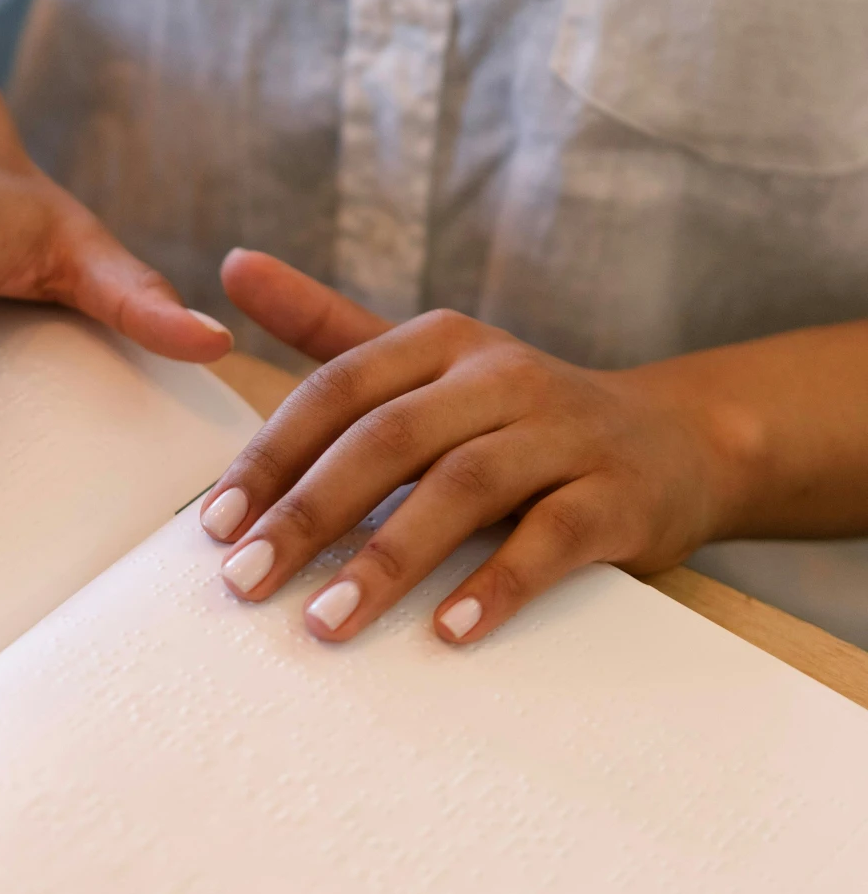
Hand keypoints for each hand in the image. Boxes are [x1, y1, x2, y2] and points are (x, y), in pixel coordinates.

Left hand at [198, 250, 755, 645]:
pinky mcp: (618, 497)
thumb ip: (328, 324)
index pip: (339, 388)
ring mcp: (564, 433)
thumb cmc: (521, 414)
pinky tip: (446, 630)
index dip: (273, 456)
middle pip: (390, 438)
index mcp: (442, 342)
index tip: (216, 525)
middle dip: (310, 513)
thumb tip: (233, 263)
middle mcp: (501, 376)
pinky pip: (552, 538)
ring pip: (465, 488)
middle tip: (246, 581)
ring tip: (327, 620)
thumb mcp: (430, 361)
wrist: (678, 442)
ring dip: (389, 558)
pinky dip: (496, 583)